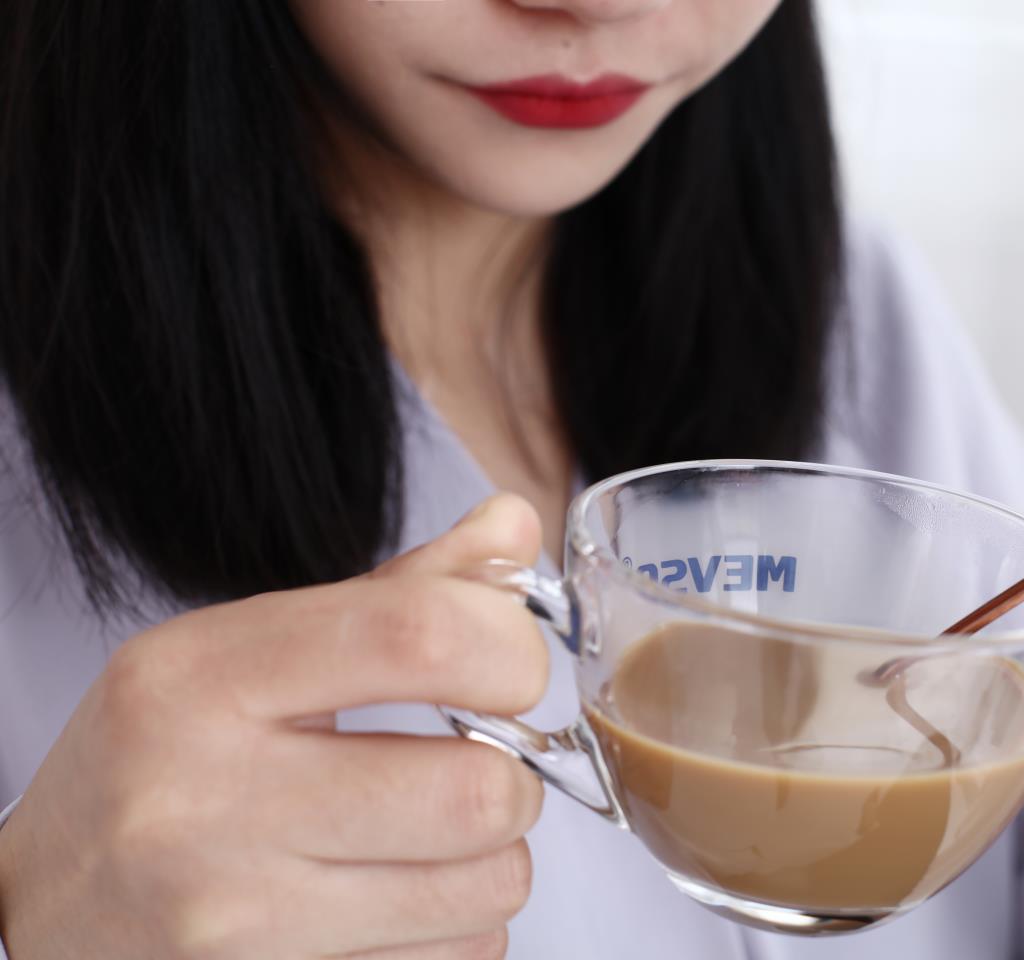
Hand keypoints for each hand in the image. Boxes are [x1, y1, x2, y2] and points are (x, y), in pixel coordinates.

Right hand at [0, 495, 547, 958]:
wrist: (46, 907)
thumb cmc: (161, 760)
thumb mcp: (243, 650)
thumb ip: (396, 592)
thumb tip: (513, 526)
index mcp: (203, 677)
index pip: (419, 635)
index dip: (510, 647)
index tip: (512, 667)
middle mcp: (207, 802)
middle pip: (476, 789)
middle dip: (514, 773)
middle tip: (478, 763)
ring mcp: (237, 918)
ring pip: (486, 886)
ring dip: (492, 855)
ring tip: (432, 833)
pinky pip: (458, 958)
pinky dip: (459, 924)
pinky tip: (397, 893)